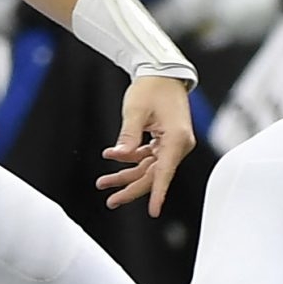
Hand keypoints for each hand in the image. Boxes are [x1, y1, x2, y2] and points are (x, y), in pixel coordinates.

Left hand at [97, 75, 196, 214]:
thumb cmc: (152, 87)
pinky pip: (149, 158)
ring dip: (127, 175)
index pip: (165, 172)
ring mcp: (173, 144)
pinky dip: (132, 159)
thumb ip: (128, 136)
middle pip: (154, 175)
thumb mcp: (135, 111)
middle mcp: (178, 144)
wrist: (162, 72)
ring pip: (149, 168)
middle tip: (111, 200)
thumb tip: (119, 156)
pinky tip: (113, 157)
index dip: (158, 193)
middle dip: (131, 187)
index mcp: (176, 139)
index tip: (153, 211)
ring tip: (103, 183)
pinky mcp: (166, 141)